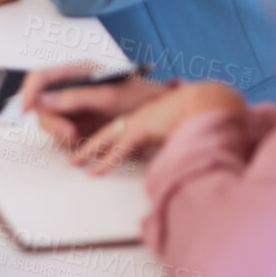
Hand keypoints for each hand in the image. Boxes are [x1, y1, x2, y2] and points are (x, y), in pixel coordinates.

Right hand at [19, 62, 167, 149]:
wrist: (162, 116)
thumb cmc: (141, 99)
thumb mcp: (109, 96)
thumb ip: (76, 97)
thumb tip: (43, 99)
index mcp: (75, 73)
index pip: (40, 78)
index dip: (28, 91)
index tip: (25, 107)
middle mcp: (70, 89)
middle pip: (40, 103)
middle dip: (51, 120)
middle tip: (70, 134)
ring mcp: (73, 108)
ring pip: (49, 121)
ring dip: (60, 132)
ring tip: (80, 138)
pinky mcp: (79, 125)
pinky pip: (61, 134)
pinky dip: (68, 141)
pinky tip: (84, 141)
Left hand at [69, 81, 246, 174]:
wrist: (206, 105)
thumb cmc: (191, 117)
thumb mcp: (167, 129)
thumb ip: (153, 137)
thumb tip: (144, 149)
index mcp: (138, 116)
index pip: (112, 126)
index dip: (97, 138)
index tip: (84, 149)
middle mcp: (133, 116)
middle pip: (102, 129)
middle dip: (83, 141)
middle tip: (70, 154)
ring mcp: (137, 120)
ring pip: (105, 137)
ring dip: (88, 150)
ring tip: (74, 162)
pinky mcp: (143, 129)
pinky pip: (120, 148)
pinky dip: (106, 160)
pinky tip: (94, 171)